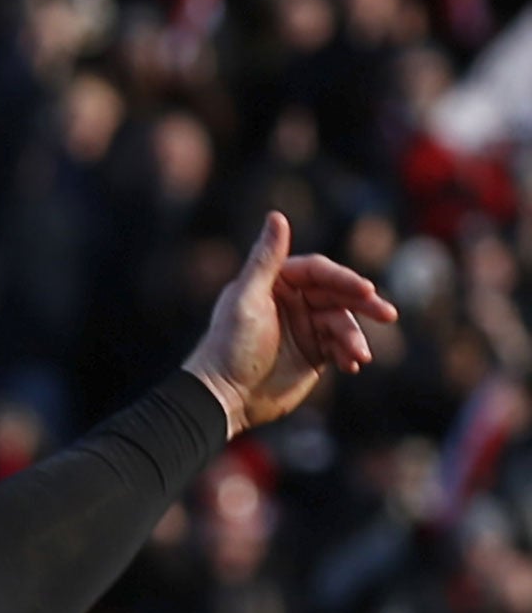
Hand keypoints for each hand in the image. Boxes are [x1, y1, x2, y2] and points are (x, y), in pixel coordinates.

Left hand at [184, 212, 397, 437]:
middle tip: (387, 314)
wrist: (225, 397)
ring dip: (355, 338)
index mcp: (276, 282)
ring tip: (360, 356)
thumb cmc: (230, 346)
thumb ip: (265, 260)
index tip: (366, 290)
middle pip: (338, 294)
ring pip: (344, 322)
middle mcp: (293, 301)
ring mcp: (305, 327)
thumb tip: (277, 215)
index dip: (344, 279)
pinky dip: (350, 353)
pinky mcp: (314, 353)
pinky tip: (353, 365)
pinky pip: (342, 346)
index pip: (319, 271)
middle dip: (364, 304)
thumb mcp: (247, 300)